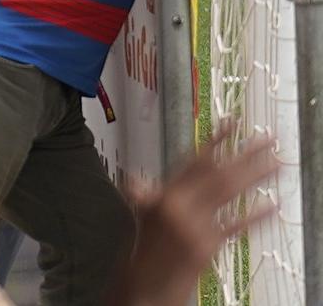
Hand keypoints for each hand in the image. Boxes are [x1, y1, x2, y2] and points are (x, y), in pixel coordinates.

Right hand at [107, 123, 275, 305]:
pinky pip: (235, 227)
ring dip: (255, 176)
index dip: (214, 141)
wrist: (141, 293)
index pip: (192, 161)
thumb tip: (136, 182)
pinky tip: (273, 206)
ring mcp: (194, 227)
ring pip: (228, 193)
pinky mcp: (207, 246)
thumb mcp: (139, 221)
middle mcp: (177, 207)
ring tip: (277, 162)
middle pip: (216, 173)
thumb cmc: (141, 258)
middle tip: (267, 140)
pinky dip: (255, 216)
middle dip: (244, 155)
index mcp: (161, 197)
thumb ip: (145, 199)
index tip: (231, 124)